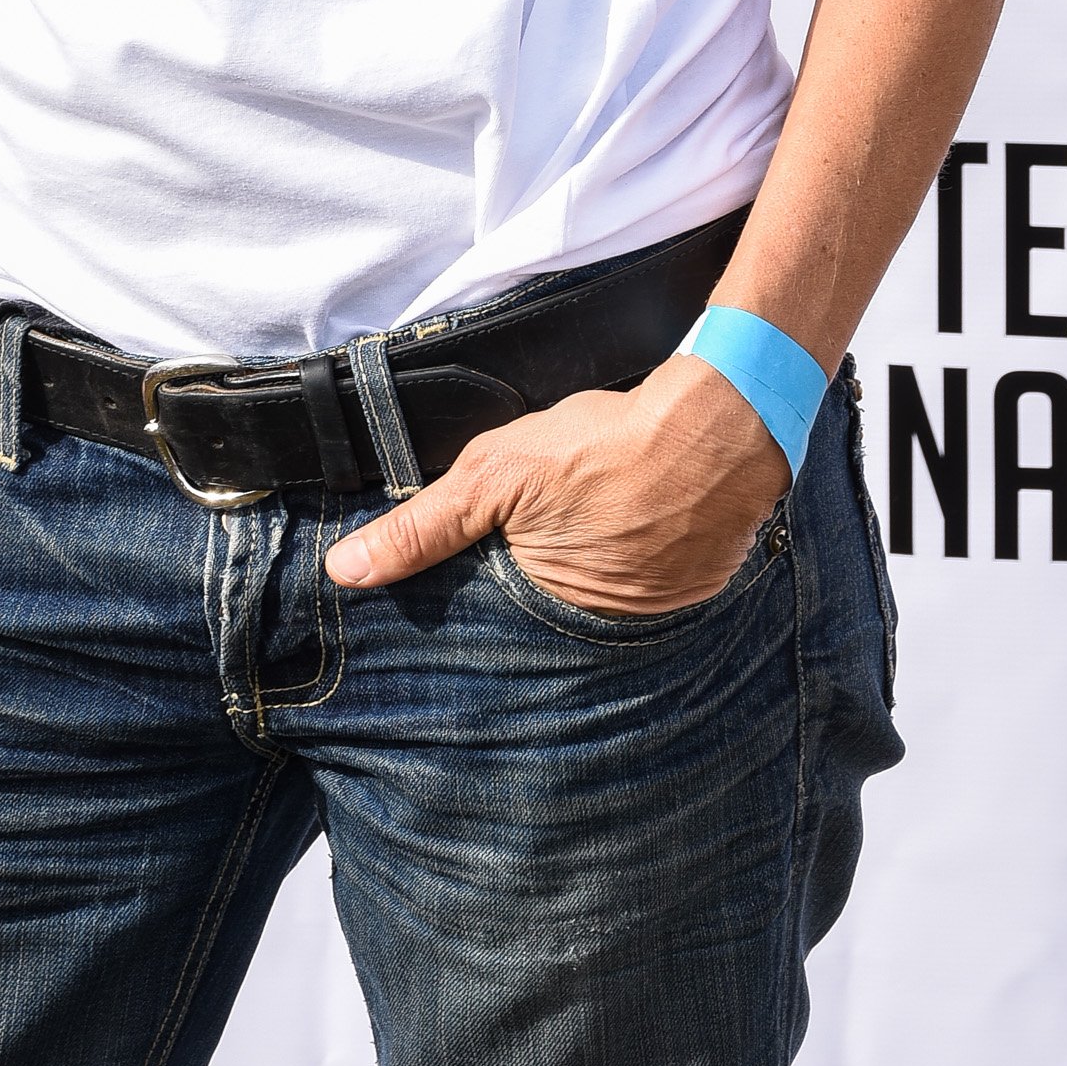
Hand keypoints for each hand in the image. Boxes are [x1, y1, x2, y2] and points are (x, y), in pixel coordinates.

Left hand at [323, 353, 788, 618]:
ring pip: (593, 614)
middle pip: (541, 629)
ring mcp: (652, 623)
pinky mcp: (691, 597)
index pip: (488, 636)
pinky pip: (646, 596)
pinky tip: (622, 536)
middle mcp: (600, 639)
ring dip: (581, 588)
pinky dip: (631, 572)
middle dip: (524, 606)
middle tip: (526, 556)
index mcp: (544, 619)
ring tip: (574, 546)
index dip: (468, 611)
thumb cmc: (606, 447)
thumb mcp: (495, 475)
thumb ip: (421, 527)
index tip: (448, 600)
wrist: (720, 425)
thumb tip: (346, 571)